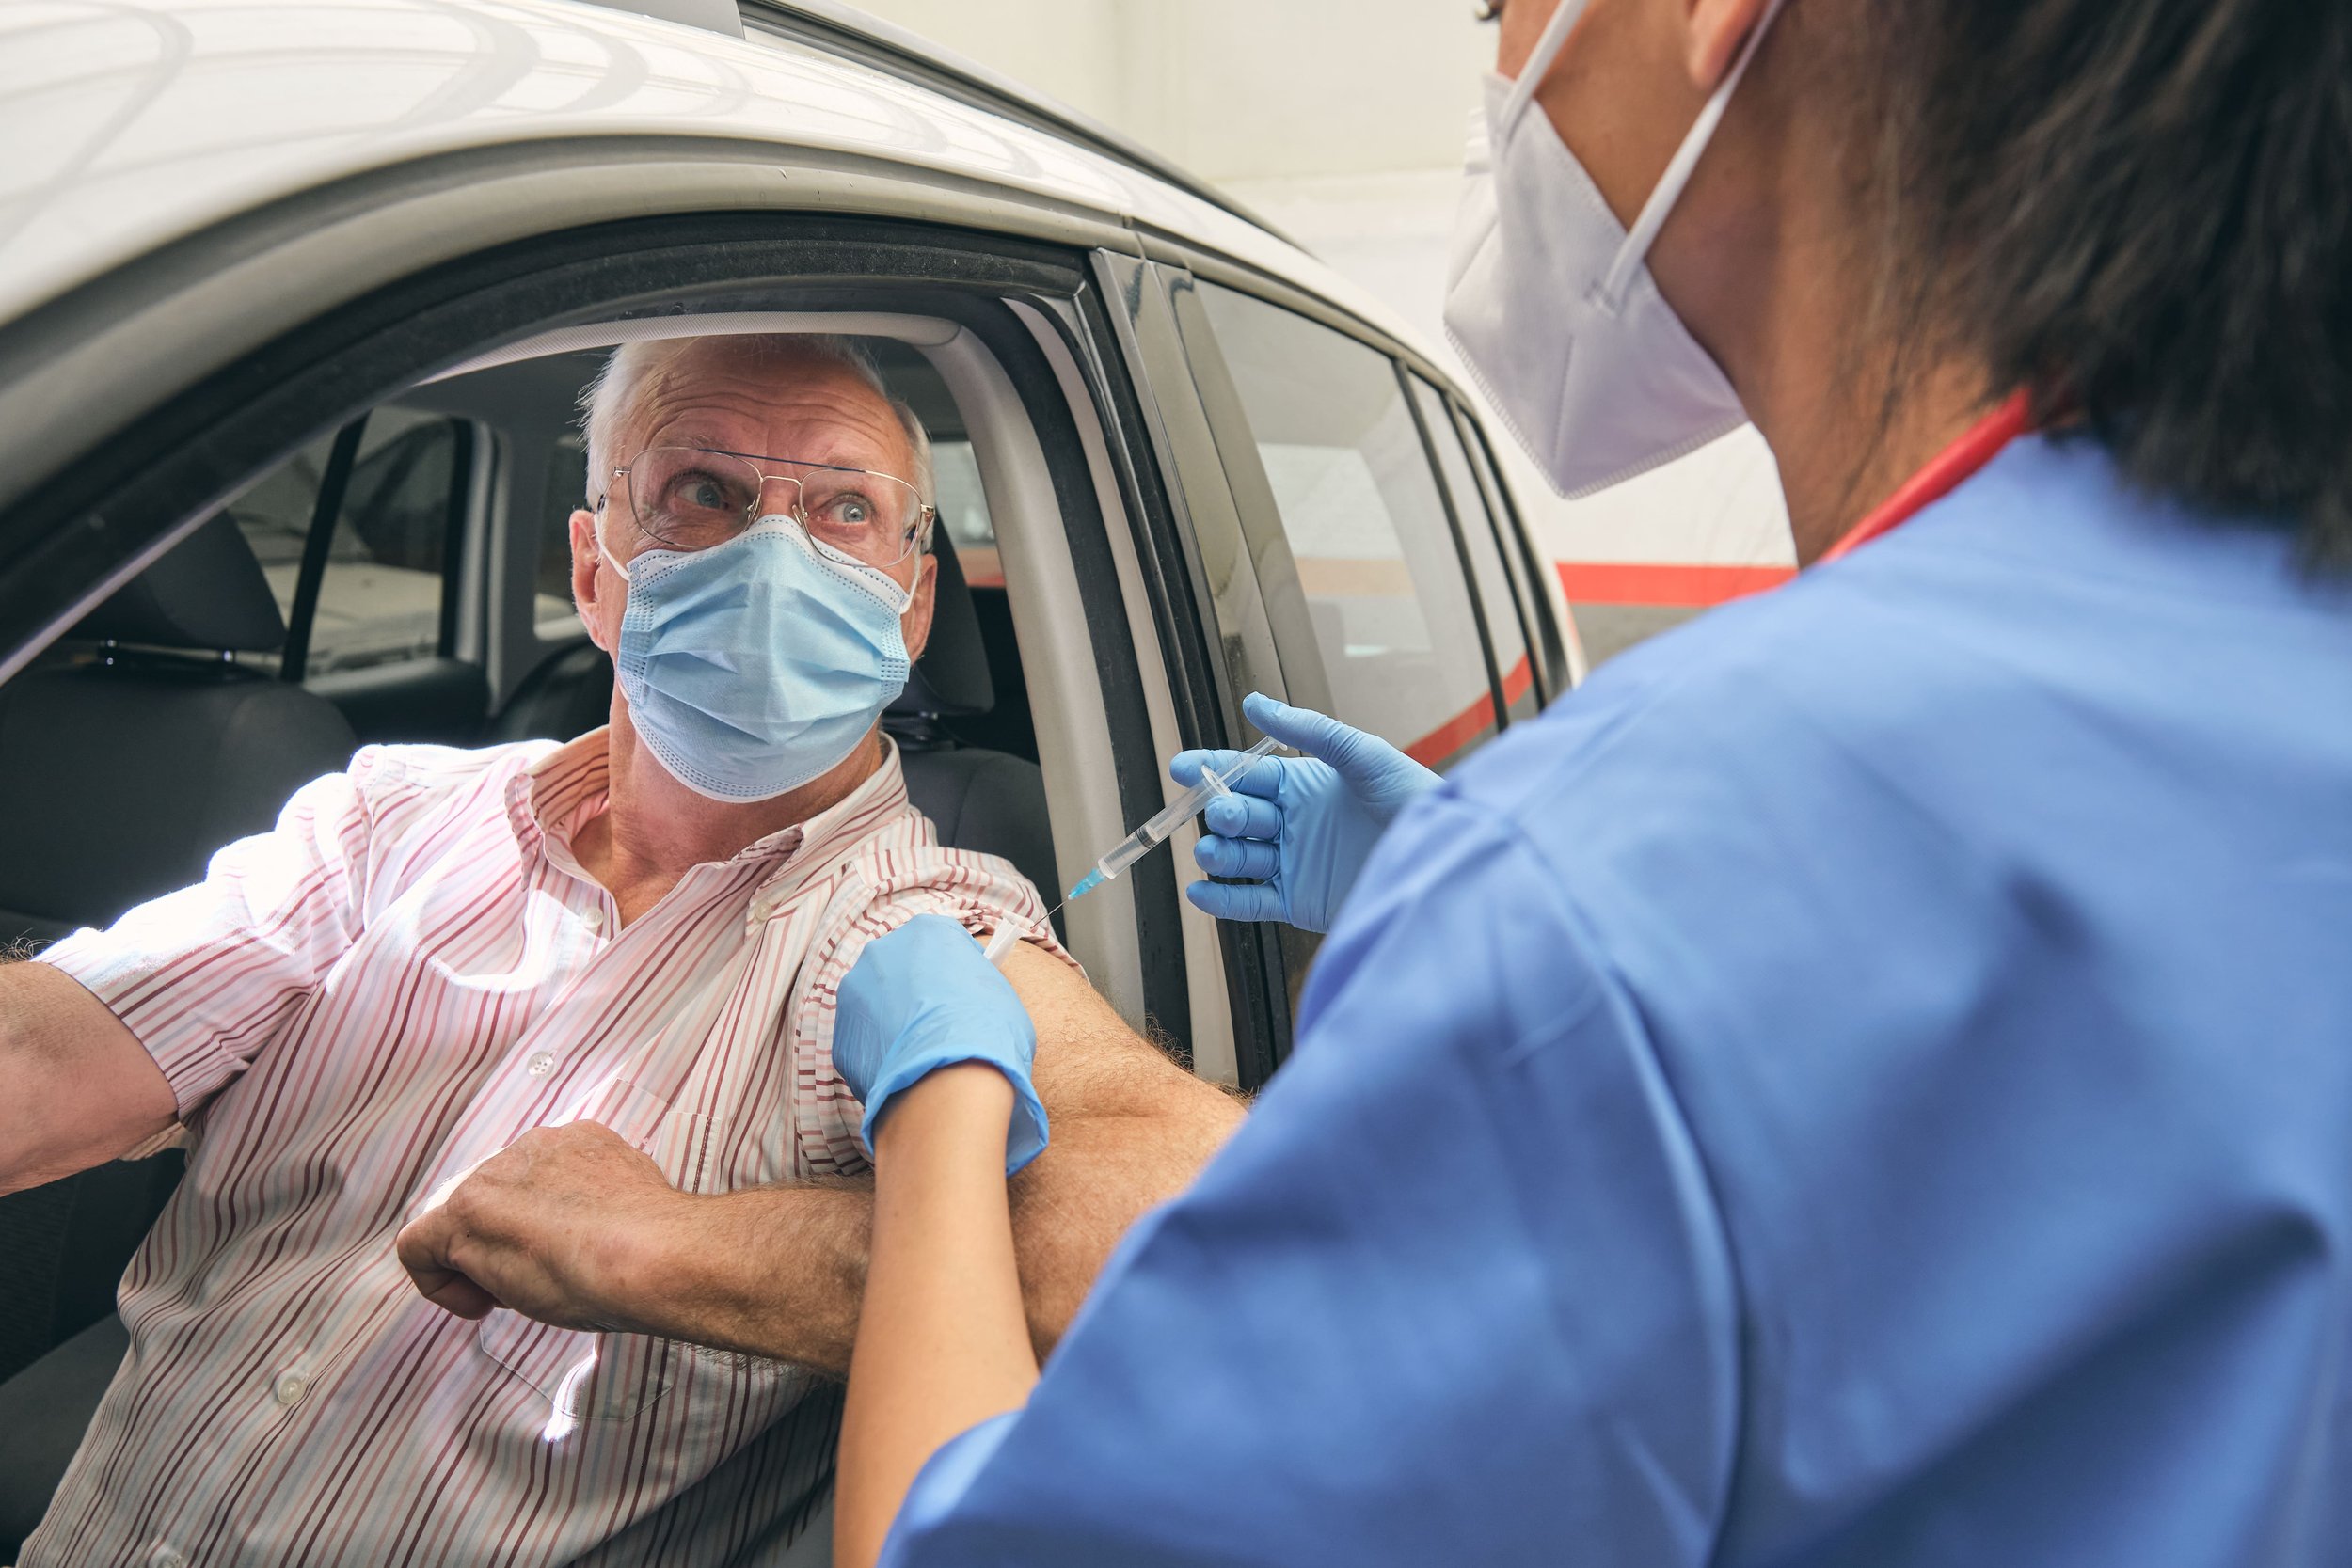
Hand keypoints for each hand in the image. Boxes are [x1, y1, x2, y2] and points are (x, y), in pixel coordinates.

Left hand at [394, 1121, 684, 1331]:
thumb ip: (607, 1203)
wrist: (650, 1255)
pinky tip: (479, 1304)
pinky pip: (419, 1247)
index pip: (538, 1181)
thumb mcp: (635, 1205)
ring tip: (520, 1294)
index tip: (561, 1257)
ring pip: (460, 1224)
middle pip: (495, 1199)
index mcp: (578, 1140)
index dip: (541, 1225)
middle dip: (508, 1243)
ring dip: (481, 1264)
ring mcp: (494, 1178)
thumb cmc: (656, 1246)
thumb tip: (598, 1229)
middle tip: (541, 1280)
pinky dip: (439, 1284)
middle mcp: (531, 1147)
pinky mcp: (462, 1215)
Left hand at [834, 915, 1046, 1173]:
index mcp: (927, 932)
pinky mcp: (842, 1036)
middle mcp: (883, 952)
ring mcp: (855, 993)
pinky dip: (883, 1053)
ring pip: (878, 1003)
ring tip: (922, 1051)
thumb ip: (975, 983)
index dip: (957, 968)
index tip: (964, 990)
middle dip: (917, 990)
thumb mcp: (1000, 994)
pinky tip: (906, 1070)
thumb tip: (966, 995)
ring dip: (895, 1020)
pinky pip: (866, 1040)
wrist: (950, 1085)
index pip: (943, 941)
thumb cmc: (986, 1035)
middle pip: (902, 967)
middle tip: (940, 1020)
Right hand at [1172, 692, 1440, 931]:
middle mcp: (1292, 823)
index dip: (1211, 769)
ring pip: (1238, 858)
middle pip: (1237, 816)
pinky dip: (1222, 899)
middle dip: (1222, 813)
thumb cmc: (1412, 798)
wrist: (1443, 857)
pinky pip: (1250, 901)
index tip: (1181, 767)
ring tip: (1214, 852)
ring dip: (1218, 854)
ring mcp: (1293, 863)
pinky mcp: (1298, 902)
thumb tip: (1253, 701)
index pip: (1245, 775)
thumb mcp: (1362, 754)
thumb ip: (1308, 730)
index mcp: (1302, 784)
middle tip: (1227, 814)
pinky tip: (1199, 891)